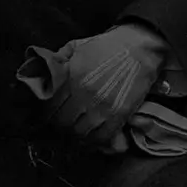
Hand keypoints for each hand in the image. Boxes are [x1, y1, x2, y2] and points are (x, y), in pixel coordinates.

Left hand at [47, 23, 167, 149]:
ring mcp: (102, 107)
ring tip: (75, 131)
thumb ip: (59, 61)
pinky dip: (94, 141)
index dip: (47, 113)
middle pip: (63, 123)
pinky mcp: (119, 115)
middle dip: (59, 125)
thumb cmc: (107, 46)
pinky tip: (91, 137)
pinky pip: (102, 137)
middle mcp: (84, 95)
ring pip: (80, 133)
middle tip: (61, 124)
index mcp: (72, 78)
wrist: (139, 47)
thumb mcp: (77, 46)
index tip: (48, 115)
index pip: (51, 107)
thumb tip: (46, 74)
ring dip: (75, 135)